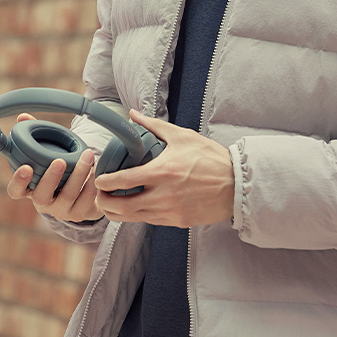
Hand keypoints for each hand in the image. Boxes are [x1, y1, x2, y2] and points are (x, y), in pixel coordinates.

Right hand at [5, 113, 101, 222]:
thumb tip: (22, 116)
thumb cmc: (60, 168)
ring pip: (69, 196)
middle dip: (51, 178)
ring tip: (88, 155)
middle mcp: (43, 202)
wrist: (82, 191)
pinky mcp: (79, 213)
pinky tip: (97, 168)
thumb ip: (34, 136)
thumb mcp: (47, 153)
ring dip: (79, 174)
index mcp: (29, 189)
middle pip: (42, 195)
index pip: (16, 191)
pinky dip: (92, 183)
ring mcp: (61, 210)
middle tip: (60, 160)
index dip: (18, 181)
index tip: (26, 167)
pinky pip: (87, 199)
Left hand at [93, 110, 234, 227]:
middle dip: (104, 203)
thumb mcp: (183, 136)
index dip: (105, 182)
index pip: (123, 181)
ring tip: (112, 204)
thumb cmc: (211, 158)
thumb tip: (134, 115)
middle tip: (100, 196)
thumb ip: (155, 126)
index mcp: (162, 172)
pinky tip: (136, 207)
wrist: (236, 184)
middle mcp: (163, 195)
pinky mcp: (178, 221)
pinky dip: (138, 216)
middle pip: (121, 207)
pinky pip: (150, 221)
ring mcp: (170, 211)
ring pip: (132, 219)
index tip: (100, 179)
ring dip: (118, 213)